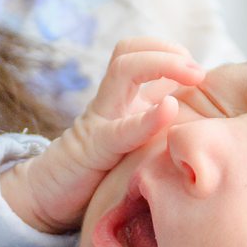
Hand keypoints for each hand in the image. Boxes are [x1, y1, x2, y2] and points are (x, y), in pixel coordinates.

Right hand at [1, 38, 203, 233]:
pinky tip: (169, 109)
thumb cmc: (97, 172)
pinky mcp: (92, 150)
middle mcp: (108, 102)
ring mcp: (98, 121)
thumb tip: (190, 108)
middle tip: (199, 71)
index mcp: (120, 99)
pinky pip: (121, 129)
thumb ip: (151, 121)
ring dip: (162, 64)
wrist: (47, 196)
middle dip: (168, 50)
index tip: (197, 70)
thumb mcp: (130, 141)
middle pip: (129, 51)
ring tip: (193, 76)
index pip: (138, 52)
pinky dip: (148, 118)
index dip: (169, 50)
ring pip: (123, 70)